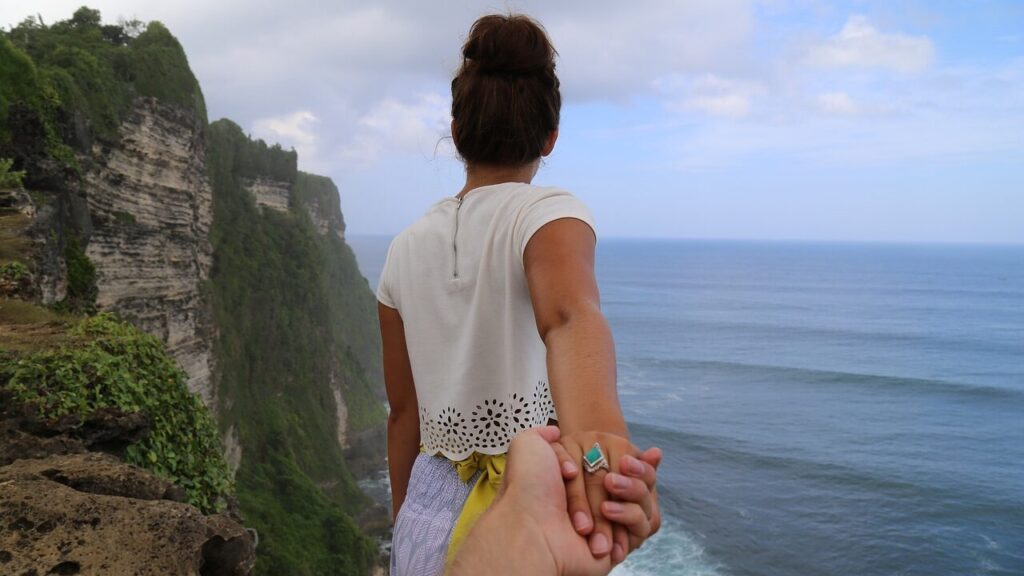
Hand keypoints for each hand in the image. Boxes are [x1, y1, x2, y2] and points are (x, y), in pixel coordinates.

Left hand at [449, 426, 660, 575]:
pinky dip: (630, 515)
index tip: (624, 457)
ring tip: (612, 486)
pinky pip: (641, 526)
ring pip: (642, 502)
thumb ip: (544, 434)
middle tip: (620, 468)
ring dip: (632, 490)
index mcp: (579, 481)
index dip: (627, 460)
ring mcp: (608, 525)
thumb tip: (555, 430)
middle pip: (633, 482)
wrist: (529, 526)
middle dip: (632, 474)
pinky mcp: (616, 546)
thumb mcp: (529, 446)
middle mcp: (595, 502)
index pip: (617, 465)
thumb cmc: (530, 486)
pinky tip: (610, 509)